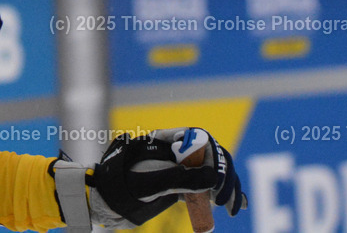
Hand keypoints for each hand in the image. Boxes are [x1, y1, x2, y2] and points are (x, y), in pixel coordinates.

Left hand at [87, 127, 246, 227]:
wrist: (107, 200)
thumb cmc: (122, 185)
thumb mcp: (149, 182)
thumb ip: (178, 179)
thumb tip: (212, 179)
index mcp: (166, 140)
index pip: (199, 138)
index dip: (214, 156)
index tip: (216, 180)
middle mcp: (177, 152)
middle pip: (211, 156)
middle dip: (224, 176)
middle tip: (223, 200)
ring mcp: (181, 168)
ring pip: (213, 172)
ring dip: (227, 187)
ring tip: (230, 208)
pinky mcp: (183, 185)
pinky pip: (209, 186)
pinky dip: (225, 194)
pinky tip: (239, 204)